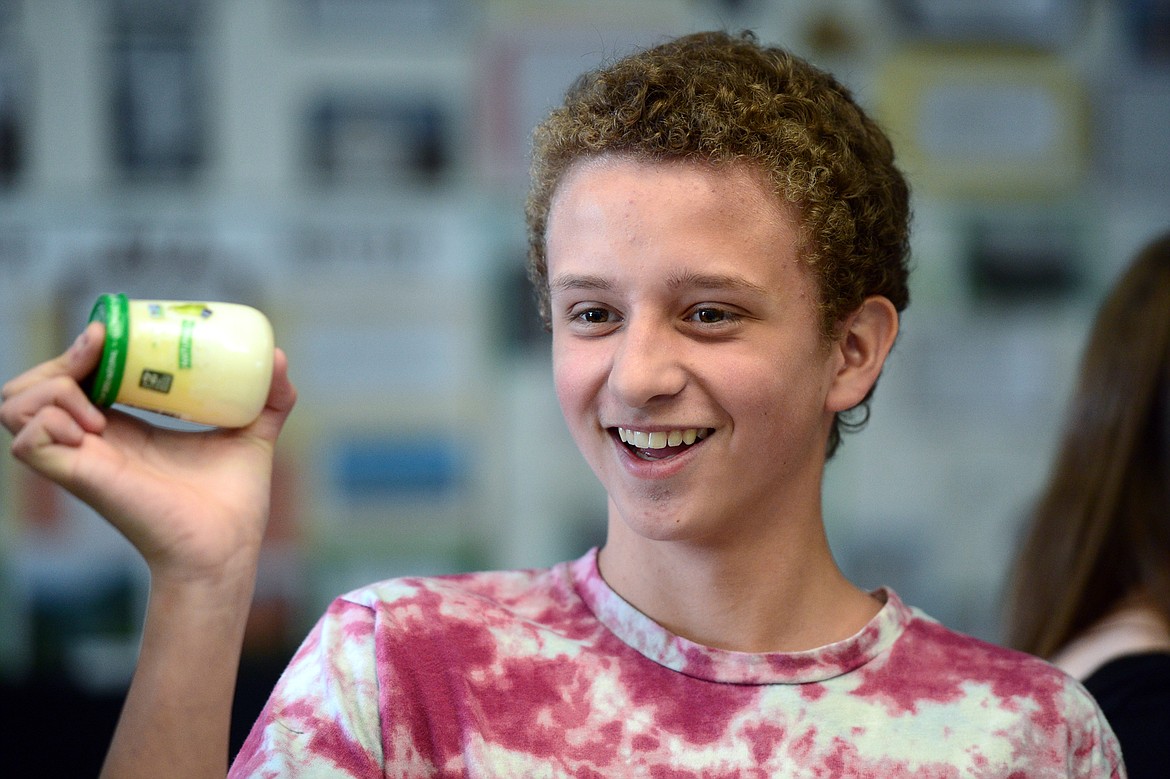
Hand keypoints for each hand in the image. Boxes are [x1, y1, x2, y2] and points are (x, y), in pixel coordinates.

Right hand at [1, 321, 297, 582]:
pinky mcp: (78, 477)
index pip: (78, 376)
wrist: (228, 546)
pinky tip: (91, 429)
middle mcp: (93, 440)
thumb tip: (279, 357)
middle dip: (61, 358)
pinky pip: (28, 440)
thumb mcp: (253, 434)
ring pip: (17, 405)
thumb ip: (271, 398)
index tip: (111, 333)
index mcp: (124, 427)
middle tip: (100, 354)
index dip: (83, 349)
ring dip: (49, 388)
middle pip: (34, 386)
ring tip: (98, 407)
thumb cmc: (233, 502)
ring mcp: (80, 458)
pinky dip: (48, 422)